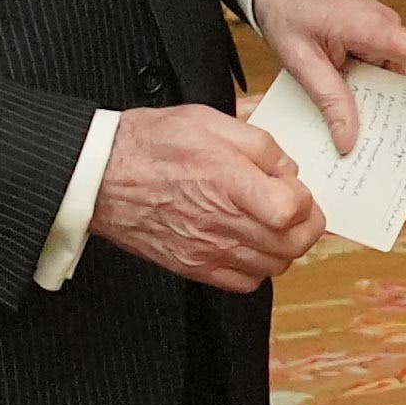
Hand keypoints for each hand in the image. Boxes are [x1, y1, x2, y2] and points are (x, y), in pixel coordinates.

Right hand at [90, 103, 318, 290]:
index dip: (305, 199)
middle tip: (295, 208)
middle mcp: (220, 222)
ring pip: (274, 266)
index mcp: (228, 182)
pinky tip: (249, 244)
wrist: (99, 176)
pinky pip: (244, 283)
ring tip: (272, 224)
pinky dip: (257, 268)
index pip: (292, 210)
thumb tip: (289, 169)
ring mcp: (206, 250)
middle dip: (305, 225)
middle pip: (292, 244)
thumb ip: (260, 145)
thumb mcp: (210, 121)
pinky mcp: (192, 266)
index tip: (293, 187)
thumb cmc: (149, 145)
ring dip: (284, 247)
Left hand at [250, 0, 405, 159]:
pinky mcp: (382, 50)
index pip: (402, 42)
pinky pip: (390, 84)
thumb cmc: (293, 11)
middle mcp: (386, 32)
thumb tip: (347, 139)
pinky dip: (387, 110)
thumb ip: (326, 96)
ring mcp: (387, 42)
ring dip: (404, 124)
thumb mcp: (299, 56)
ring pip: (403, 89)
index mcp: (365, 26)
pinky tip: (383, 139)